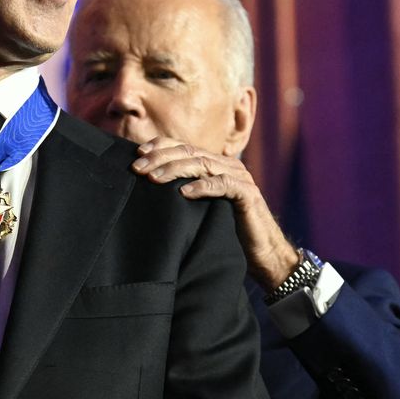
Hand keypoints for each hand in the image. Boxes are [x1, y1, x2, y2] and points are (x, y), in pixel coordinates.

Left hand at [132, 136, 299, 290]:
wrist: (262, 252)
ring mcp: (239, 177)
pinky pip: (223, 184)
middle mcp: (227, 165)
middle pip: (189, 153)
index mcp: (215, 163)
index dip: (160, 146)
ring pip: (202, 164)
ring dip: (175, 169)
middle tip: (137, 168)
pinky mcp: (247, 194)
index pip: (184, 146)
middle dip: (160, 158)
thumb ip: (184, 189)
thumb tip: (149, 182)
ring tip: (154, 178)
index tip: (137, 153)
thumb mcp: (201, 205)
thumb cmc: (226, 229)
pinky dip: (202, 186)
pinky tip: (183, 192)